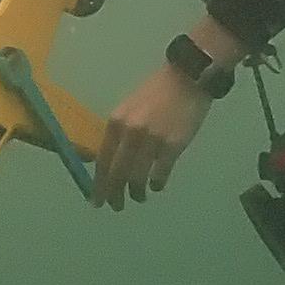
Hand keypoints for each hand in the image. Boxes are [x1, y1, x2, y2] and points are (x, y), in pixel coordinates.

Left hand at [93, 58, 211, 207]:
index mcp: (116, 122)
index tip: (97, 200)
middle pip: (118, 172)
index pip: (103, 160)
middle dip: (114, 194)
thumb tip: (111, 162)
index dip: (99, 184)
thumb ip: (120, 134)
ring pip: (137, 177)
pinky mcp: (173, 145)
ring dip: (136, 192)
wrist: (187, 78)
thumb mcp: (130, 109)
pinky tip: (156, 186)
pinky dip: (156, 183)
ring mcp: (152, 140)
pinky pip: (160, 173)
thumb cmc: (157, 93)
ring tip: (138, 197)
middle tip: (116, 206)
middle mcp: (131, 132)